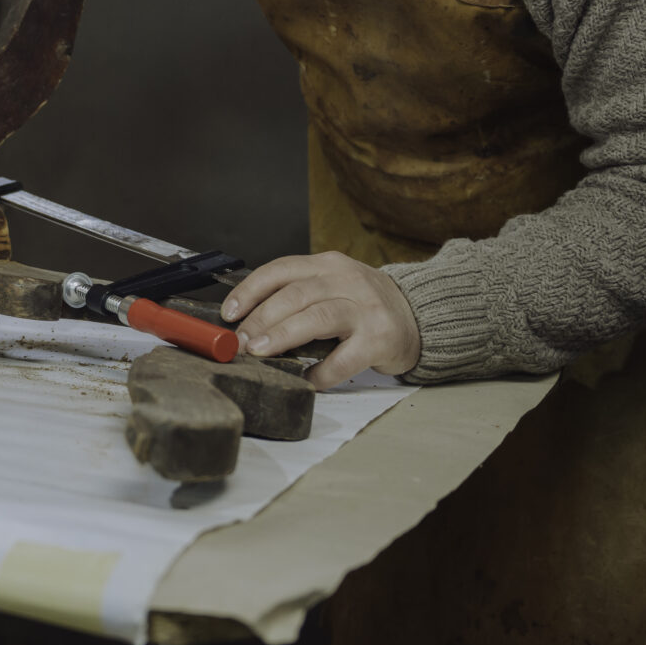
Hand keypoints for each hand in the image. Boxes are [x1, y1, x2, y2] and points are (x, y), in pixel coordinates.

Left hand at [223, 251, 420, 389]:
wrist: (416, 316)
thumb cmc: (363, 304)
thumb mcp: (331, 286)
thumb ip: (297, 295)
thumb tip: (248, 323)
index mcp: (327, 265)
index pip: (280, 270)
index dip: (250, 291)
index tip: (229, 313)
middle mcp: (346, 281)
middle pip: (294, 295)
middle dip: (260, 319)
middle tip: (239, 341)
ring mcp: (365, 309)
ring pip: (316, 318)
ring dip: (282, 337)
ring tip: (259, 352)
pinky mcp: (380, 339)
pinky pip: (343, 359)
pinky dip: (320, 372)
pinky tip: (306, 379)